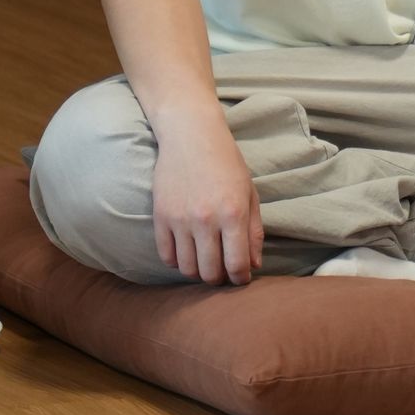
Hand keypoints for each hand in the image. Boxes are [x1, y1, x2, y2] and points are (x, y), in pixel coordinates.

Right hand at [151, 117, 263, 286]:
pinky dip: (177, 261)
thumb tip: (254, 266)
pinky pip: (166, 256)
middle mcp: (206, 220)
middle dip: (219, 279)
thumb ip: (253, 231)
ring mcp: (180, 219)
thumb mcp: (249, 193)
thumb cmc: (226, 163)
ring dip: (198, 272)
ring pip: (187, 269)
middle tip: (222, 271)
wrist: (191, 135)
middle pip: (210, 273)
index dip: (241, 279)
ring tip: (204, 262)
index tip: (241, 278)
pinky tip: (186, 251)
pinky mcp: (160, 217)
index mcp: (233, 214)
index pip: (237, 265)